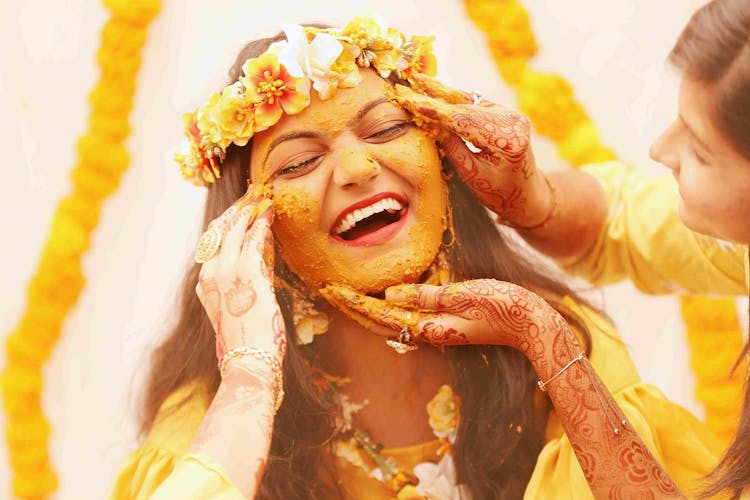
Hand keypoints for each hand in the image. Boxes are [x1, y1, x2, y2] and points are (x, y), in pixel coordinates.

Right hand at [195, 189, 285, 365]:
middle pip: (220, 231)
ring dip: (249, 211)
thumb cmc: (247, 341)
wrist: (247, 360)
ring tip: (260, 199)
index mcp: (205, 284)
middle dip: (236, 211)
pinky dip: (261, 224)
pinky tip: (269, 214)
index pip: (212, 243)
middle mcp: (210, 274)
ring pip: (235, 230)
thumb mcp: (236, 309)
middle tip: (250, 195)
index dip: (226, 224)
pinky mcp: (247, 272)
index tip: (237, 210)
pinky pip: (253, 239)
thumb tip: (258, 259)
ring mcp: (226, 272)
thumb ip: (242, 284)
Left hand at [321, 279, 566, 357]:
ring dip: (368, 308)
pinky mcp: (448, 323)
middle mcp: (428, 332)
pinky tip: (385, 299)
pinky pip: (408, 317)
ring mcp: (438, 329)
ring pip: (391, 321)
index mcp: (428, 327)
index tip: (329, 288)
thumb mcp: (463, 295)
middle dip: (353, 306)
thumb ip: (425, 296)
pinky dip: (389, 308)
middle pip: (379, 322)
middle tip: (328, 289)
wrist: (533, 325)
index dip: (353, 302)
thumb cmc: (502, 306)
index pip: (379, 315)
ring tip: (348, 293)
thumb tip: (389, 295)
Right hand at [392, 74, 553, 227]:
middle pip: (466, 106)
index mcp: (506, 140)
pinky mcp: (506, 113)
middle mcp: (512, 121)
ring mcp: (511, 114)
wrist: (528, 193)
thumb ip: (454, 149)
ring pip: (470, 101)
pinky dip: (455, 101)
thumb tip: (432, 125)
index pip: (464, 120)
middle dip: (436, 97)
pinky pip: (476, 104)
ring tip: (420, 82)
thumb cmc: (500, 193)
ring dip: (444, 93)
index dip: (436, 110)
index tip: (413, 102)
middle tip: (411, 83)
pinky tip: (436, 90)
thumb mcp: (473, 176)